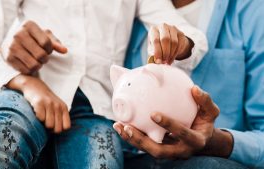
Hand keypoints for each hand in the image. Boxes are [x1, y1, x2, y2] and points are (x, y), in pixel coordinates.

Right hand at [6, 21, 67, 73]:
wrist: (11, 42)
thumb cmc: (33, 38)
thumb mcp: (44, 36)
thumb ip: (55, 43)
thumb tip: (64, 50)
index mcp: (29, 25)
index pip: (46, 42)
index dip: (50, 49)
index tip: (47, 49)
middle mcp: (18, 34)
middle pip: (41, 55)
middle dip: (45, 58)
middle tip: (43, 57)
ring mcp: (12, 46)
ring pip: (35, 64)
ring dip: (39, 65)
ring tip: (37, 61)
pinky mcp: (9, 58)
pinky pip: (27, 70)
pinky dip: (31, 70)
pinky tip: (29, 64)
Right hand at [6, 75, 70, 132]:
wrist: (34, 86)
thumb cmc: (46, 101)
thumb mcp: (57, 107)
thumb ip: (60, 117)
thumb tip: (59, 132)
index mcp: (64, 108)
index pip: (66, 127)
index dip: (59, 129)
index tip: (54, 126)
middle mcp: (58, 106)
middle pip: (57, 129)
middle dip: (51, 129)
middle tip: (46, 122)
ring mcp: (49, 104)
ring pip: (49, 125)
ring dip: (43, 124)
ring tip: (42, 116)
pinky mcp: (39, 103)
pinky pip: (40, 119)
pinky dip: (37, 118)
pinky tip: (36, 112)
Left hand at [113, 86, 230, 158]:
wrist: (202, 139)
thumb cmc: (205, 122)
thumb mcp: (210, 112)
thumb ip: (205, 101)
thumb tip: (194, 88)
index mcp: (195, 140)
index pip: (182, 134)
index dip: (169, 125)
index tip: (153, 114)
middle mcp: (181, 150)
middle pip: (159, 151)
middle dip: (142, 141)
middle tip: (127, 127)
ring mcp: (169, 152)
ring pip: (148, 150)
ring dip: (132, 140)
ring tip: (118, 126)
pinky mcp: (160, 150)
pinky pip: (145, 146)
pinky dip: (132, 137)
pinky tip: (120, 126)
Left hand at [148, 23, 193, 63]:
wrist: (168, 41)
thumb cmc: (157, 45)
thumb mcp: (152, 49)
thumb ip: (153, 54)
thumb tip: (157, 62)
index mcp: (153, 30)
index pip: (156, 40)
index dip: (157, 51)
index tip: (158, 61)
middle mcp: (163, 27)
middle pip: (165, 39)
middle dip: (165, 52)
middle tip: (164, 61)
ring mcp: (173, 29)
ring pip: (174, 42)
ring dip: (171, 54)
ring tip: (167, 61)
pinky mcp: (180, 33)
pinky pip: (179, 45)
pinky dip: (175, 54)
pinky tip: (171, 59)